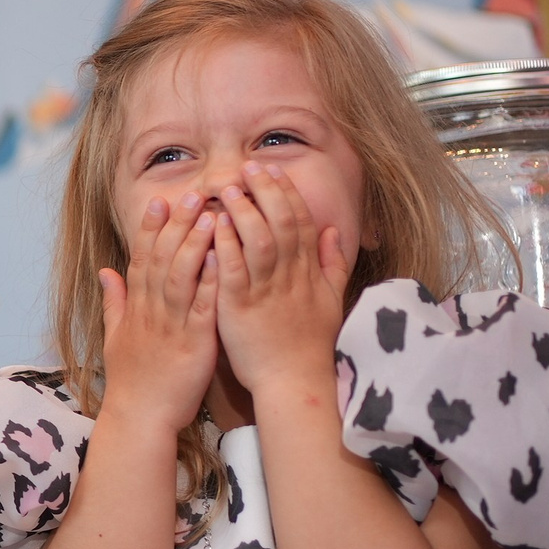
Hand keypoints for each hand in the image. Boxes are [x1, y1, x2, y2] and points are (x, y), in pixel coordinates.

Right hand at [97, 194, 221, 433]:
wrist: (140, 418)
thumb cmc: (133, 381)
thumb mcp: (115, 338)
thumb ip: (114, 302)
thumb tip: (105, 272)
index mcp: (136, 309)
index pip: (141, 260)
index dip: (151, 229)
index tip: (161, 201)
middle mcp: (151, 312)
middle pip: (161, 259)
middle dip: (176, 225)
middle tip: (192, 194)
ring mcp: (171, 326)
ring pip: (180, 275)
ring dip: (194, 243)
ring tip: (209, 214)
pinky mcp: (193, 343)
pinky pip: (202, 306)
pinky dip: (211, 281)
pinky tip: (223, 257)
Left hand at [209, 164, 351, 400]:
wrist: (294, 381)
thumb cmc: (308, 343)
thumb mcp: (330, 300)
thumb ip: (333, 264)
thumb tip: (334, 231)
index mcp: (309, 272)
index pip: (300, 222)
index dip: (286, 193)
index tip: (272, 170)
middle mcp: (291, 276)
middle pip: (282, 222)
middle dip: (266, 191)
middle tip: (248, 167)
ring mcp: (266, 291)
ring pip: (259, 240)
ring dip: (244, 211)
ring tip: (229, 188)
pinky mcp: (242, 308)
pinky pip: (234, 270)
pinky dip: (226, 245)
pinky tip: (215, 225)